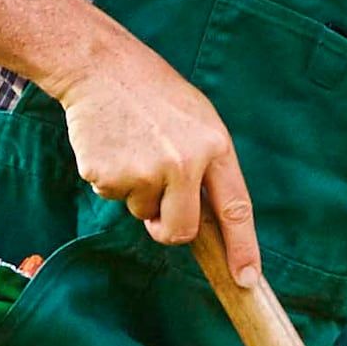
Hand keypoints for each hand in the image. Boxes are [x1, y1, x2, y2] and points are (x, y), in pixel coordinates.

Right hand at [58, 34, 258, 286]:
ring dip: (135, 190)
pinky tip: (111, 144)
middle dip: (167, 229)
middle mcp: (183, 162)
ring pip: (141, 212)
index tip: (246, 279)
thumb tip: (203, 220)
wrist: (100, 66)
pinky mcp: (107, 174)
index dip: (242, 248)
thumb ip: (206, 166)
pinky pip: (110, 195)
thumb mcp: (198, 119)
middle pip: (180, 231)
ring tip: (132, 146)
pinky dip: (109, 177)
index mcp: (213, 146)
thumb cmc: (153, 94)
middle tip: (156, 208)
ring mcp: (144, 170)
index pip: (235, 208)